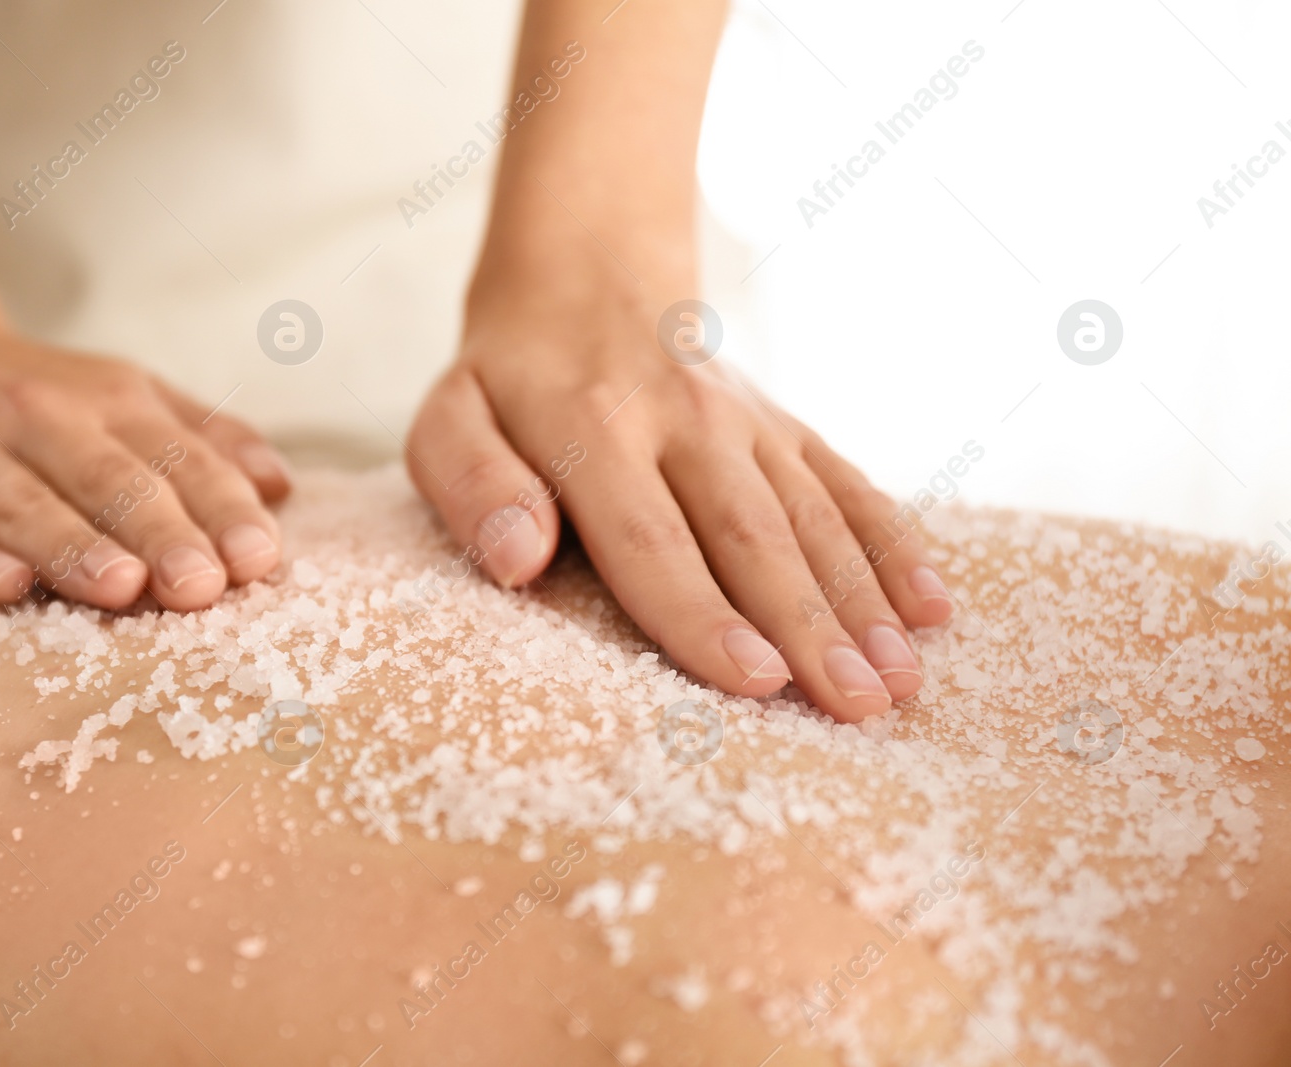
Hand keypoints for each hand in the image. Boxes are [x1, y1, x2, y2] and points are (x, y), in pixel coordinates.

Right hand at [0, 324, 289, 610]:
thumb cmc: (29, 395)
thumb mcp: (122, 395)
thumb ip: (202, 439)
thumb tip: (281, 486)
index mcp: (110, 404)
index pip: (177, 460)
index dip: (220, 510)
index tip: (260, 559)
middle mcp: (38, 421)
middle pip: (109, 482)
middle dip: (161, 533)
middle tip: (204, 586)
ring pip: (23, 505)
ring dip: (74, 546)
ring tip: (123, 587)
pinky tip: (4, 586)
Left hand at [406, 253, 953, 722]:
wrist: (584, 276)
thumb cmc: (505, 383)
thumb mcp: (449, 421)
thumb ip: (472, 485)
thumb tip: (518, 558)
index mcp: (591, 429)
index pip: (650, 538)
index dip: (701, 613)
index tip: (755, 681)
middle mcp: (684, 420)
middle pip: (751, 535)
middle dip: (809, 625)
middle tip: (859, 708)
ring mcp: (747, 419)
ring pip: (814, 515)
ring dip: (863, 600)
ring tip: (902, 680)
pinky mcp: (786, 423)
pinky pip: (848, 482)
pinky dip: (894, 542)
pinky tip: (935, 606)